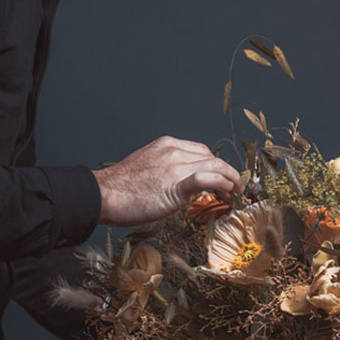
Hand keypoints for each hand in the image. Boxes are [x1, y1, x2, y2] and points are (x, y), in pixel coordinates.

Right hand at [92, 136, 242, 225]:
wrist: (104, 195)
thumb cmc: (120, 189)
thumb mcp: (146, 169)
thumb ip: (165, 171)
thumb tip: (178, 185)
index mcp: (166, 145)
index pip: (200, 151)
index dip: (215, 164)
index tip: (221, 177)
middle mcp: (173, 151)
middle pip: (210, 157)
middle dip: (225, 171)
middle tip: (232, 186)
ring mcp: (175, 166)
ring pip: (214, 165)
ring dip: (230, 178)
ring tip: (235, 191)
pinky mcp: (176, 184)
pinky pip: (207, 179)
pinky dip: (222, 183)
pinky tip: (228, 192)